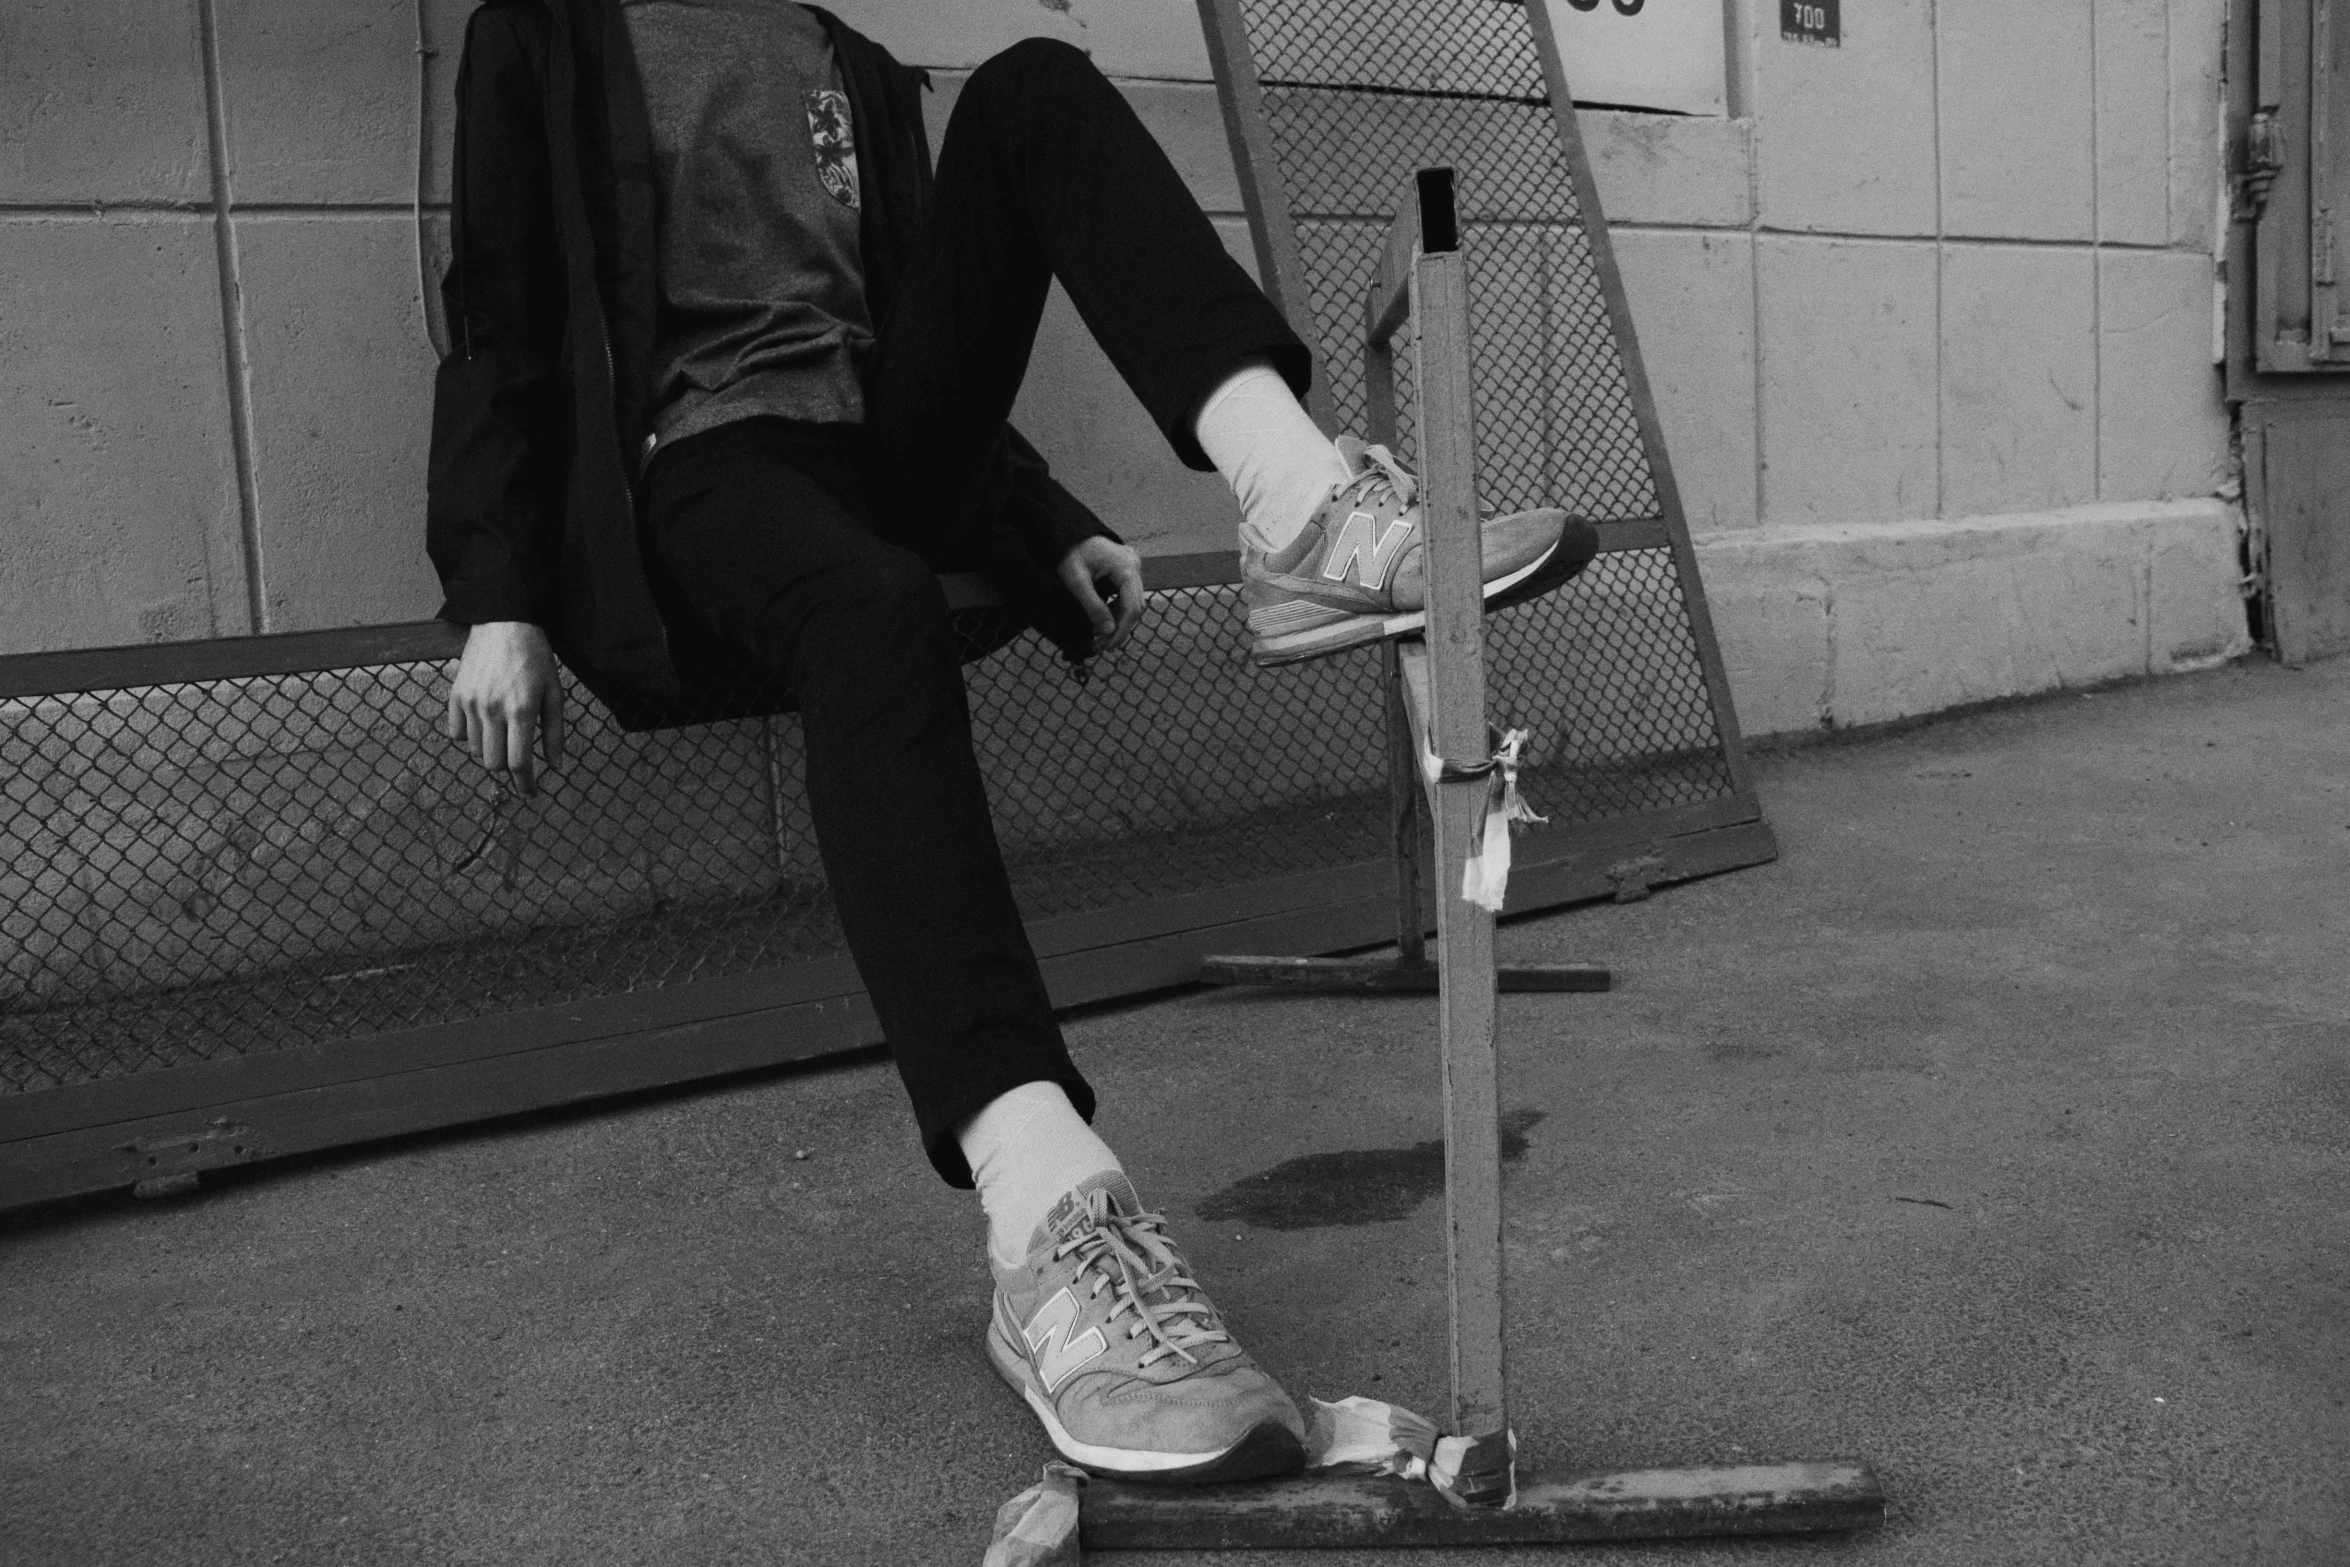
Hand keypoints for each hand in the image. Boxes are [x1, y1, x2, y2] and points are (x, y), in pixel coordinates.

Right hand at [445, 621, 565, 793]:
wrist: (504, 623)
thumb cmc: (535, 658)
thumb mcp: (555, 693)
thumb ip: (555, 732)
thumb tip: (555, 765)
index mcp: (521, 710)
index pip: (518, 763)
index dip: (525, 784)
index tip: (530, 793)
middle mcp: (492, 710)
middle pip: (494, 763)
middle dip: (508, 768)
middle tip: (519, 759)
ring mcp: (470, 703)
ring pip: (475, 751)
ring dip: (491, 751)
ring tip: (504, 734)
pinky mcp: (455, 696)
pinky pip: (456, 734)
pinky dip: (470, 737)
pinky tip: (484, 725)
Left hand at [1057, 535, 1146, 654]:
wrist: (1067, 532)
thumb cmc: (1070, 551)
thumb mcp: (1077, 581)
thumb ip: (1093, 606)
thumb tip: (1108, 631)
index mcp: (1126, 567)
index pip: (1132, 606)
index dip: (1121, 630)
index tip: (1107, 646)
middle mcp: (1134, 566)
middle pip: (1135, 606)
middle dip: (1119, 629)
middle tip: (1101, 646)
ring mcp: (1132, 567)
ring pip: (1132, 603)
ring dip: (1117, 622)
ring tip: (1099, 637)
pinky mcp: (1126, 570)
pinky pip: (1126, 595)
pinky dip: (1116, 610)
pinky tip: (1102, 621)